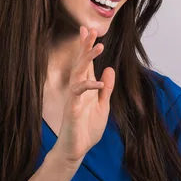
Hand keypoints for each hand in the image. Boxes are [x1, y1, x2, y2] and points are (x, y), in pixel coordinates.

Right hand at [53, 26, 115, 164]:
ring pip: (77, 73)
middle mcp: (78, 90)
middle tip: (91, 30)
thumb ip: (105, 88)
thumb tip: (108, 69)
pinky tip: (97, 82)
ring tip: (98, 46)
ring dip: (87, 59)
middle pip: (80, 64)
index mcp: (86, 88)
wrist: (77, 150)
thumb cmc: (87, 128)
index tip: (88, 30)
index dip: (87, 48)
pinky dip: (88, 86)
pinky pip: (77, 94)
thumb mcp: (102, 105)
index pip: (86, 64)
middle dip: (85, 46)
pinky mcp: (71, 110)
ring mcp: (73, 99)